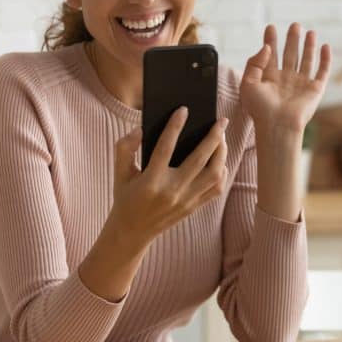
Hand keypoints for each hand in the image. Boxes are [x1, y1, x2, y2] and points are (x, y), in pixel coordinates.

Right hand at [109, 107, 228, 245]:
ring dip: (221, 153)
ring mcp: (186, 201)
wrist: (132, 232)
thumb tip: (140, 129)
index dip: (174, 127)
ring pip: (214, 174)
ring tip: (221, 137)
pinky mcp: (194, 207)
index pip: (165, 148)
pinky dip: (222, 171)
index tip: (183, 110)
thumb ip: (125, 148)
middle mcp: (171, 191)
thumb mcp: (119, 172)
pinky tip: (220, 158)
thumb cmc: (126, 197)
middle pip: (199, 160)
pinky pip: (216, 188)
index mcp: (151, 181)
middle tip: (220, 120)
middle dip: (213, 137)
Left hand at [240, 23, 330, 134]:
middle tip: (295, 25)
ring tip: (309, 31)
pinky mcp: (314, 90)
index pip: (270, 55)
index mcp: (269, 78)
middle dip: (292, 39)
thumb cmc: (260, 108)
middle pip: (290, 54)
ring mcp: (301, 84)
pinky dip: (325, 59)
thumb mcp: (248, 82)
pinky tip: (325, 47)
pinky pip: (322, 72)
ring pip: (306, 60)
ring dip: (308, 46)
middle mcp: (286, 80)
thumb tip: (267, 47)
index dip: (270, 41)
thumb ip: (254, 62)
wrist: (277, 125)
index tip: (270, 27)